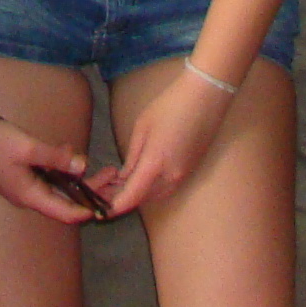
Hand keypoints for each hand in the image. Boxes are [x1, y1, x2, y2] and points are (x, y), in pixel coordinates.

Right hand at [0, 103, 110, 225]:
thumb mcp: (28, 148)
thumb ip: (57, 157)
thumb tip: (83, 165)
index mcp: (30, 196)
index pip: (66, 213)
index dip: (89, 210)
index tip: (109, 202)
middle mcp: (26, 196)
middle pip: (64, 201)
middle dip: (88, 190)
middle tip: (109, 177)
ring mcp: (20, 186)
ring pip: (55, 188)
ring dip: (74, 179)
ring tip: (95, 167)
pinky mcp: (17, 175)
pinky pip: (45, 177)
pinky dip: (59, 169)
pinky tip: (67, 153)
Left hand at [102, 64, 233, 216]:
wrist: (205, 98)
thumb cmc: (169, 106)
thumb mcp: (142, 128)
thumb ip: (132, 156)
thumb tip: (124, 177)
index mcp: (156, 164)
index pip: (132, 197)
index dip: (114, 206)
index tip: (100, 208)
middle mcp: (172, 177)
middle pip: (143, 199)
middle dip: (123, 197)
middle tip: (105, 186)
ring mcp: (184, 176)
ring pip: (156, 196)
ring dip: (138, 193)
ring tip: (120, 179)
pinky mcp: (191, 171)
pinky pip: (167, 188)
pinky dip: (152, 187)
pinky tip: (141, 174)